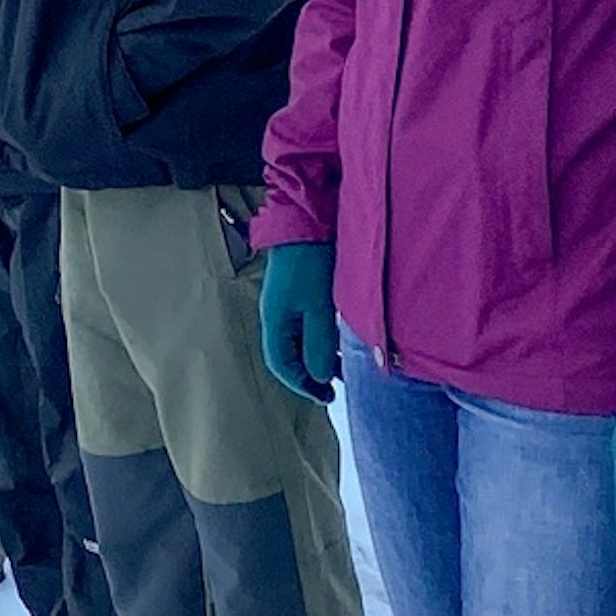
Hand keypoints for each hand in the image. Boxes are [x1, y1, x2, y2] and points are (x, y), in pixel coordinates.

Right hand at [258, 241, 339, 399]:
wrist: (308, 219)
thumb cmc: (312, 262)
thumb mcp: (319, 308)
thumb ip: (318, 344)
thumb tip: (318, 376)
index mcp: (275, 320)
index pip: (281, 365)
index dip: (302, 384)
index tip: (325, 395)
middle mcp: (276, 314)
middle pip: (288, 355)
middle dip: (310, 374)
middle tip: (334, 387)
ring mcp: (286, 302)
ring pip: (298, 340)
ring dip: (317, 357)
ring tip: (341, 368)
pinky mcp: (297, 291)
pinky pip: (304, 325)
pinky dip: (319, 339)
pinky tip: (336, 340)